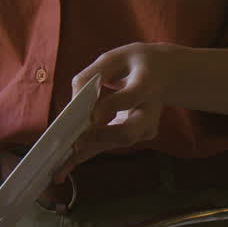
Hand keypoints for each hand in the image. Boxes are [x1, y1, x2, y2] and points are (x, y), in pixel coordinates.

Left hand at [56, 42, 184, 178]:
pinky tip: (66, 165)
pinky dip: (91, 152)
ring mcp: (148, 126)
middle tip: (73, 146)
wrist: (168, 74)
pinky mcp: (141, 135)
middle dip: (99, 140)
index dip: (108, 108)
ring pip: (117, 144)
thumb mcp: (115, 57)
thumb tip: (74, 103)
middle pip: (128, 133)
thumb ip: (92, 75)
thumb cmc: (136, 63)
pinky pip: (113, 144)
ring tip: (59, 169)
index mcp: (147, 83)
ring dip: (88, 153)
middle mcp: (151, 109)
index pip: (129, 98)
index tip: (87, 117)